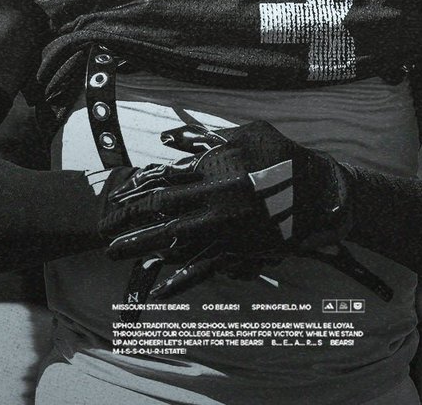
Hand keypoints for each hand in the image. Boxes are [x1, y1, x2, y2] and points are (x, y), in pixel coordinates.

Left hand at [98, 120, 350, 297]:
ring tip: (116, 254)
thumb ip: (208, 136)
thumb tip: (169, 139)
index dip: (138, 189)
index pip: (166, 180)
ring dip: (143, 248)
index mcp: (215, 171)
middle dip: (130, 222)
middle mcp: (215, 202)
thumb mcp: (247, 132)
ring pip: (175, 242)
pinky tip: (159, 289)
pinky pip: (205, 267)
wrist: (317, 191)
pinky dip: (181, 279)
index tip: (116, 197)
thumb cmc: (281, 154)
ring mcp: (225, 230)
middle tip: (105, 231)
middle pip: (162, 213)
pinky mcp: (238, 251)